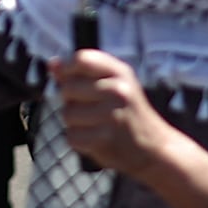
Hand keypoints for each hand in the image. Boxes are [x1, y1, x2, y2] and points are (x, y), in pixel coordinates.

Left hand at [53, 48, 178, 176]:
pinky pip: (72, 136)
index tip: (68, 80)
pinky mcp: (105, 138)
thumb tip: (52, 64)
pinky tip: (95, 138)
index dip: (67, 69)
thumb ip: (82, 74)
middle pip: (68, 88)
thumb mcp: (114, 85)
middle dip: (71, 100)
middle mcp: (118, 90)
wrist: (154, 148)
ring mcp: (112, 115)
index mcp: (120, 72)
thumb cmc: (128, 113)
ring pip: (67, 114)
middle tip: (89, 108)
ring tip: (95, 124)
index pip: (81, 59)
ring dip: (75, 122)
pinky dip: (79, 140)